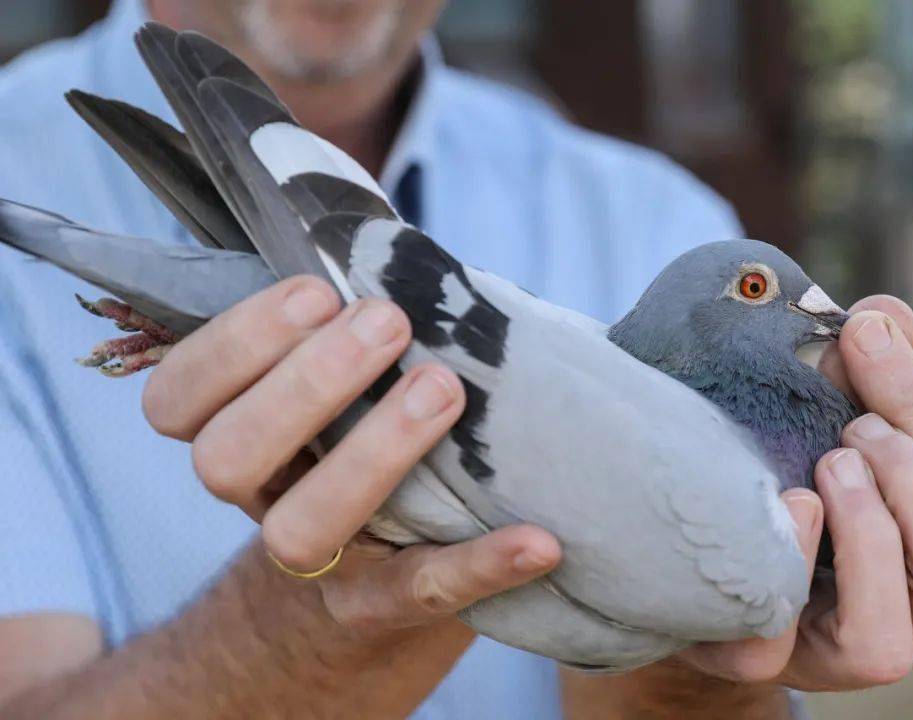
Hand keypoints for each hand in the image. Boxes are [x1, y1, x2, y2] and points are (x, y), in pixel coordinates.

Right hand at [142, 276, 560, 635]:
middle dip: (305, 382)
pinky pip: (420, 592)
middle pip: (224, 459)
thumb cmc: (377, 425)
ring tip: (442, 387)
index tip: (318, 292)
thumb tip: (400, 240)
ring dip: (370, 454)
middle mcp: (262, 499)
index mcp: (239, 432)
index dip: (232, 344)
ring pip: (298, 532)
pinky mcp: (384, 605)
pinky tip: (539, 540)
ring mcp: (317, 562)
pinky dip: (480, 566)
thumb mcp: (350, 370)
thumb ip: (355, 313)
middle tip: (387, 322)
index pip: (176, 401)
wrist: (388, 564)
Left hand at [679, 295, 912, 690]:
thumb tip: (885, 315)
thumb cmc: (774, 477)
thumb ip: (859, 375)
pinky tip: (776, 516)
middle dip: (911, 486)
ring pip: (886, 643)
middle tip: (849, 432)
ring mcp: (822, 652)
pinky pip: (765, 655)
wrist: (685, 549)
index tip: (862, 333)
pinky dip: (770, 591)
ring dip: (865, 539)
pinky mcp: (751, 660)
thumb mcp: (817, 422)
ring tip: (823, 472)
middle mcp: (893, 615)